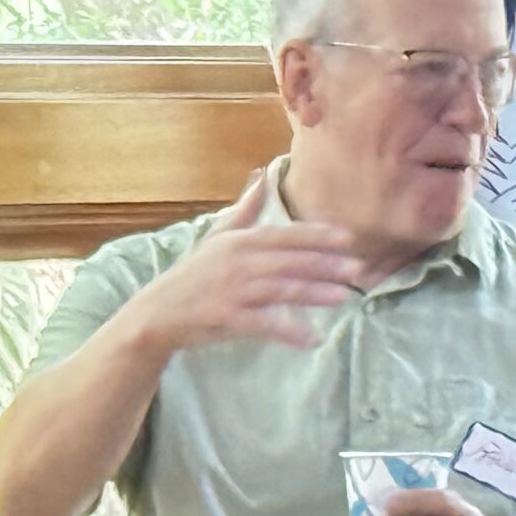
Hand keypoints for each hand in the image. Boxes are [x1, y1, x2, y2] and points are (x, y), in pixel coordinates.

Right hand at [121, 175, 366, 355]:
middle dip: (325, 264)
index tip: (346, 237)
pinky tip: (313, 339)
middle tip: (358, 269)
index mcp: (239, 241)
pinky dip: (290, 332)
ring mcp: (233, 290)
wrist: (158, 312)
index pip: (284, 235)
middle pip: (289, 261)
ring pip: (282, 289)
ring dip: (315, 293)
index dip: (315, 235)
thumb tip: (261, 177)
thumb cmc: (194, 275)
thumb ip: (244, 210)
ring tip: (344, 297)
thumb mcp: (217, 237)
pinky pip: (266, 324)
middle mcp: (238, 261)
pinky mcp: (228, 317)